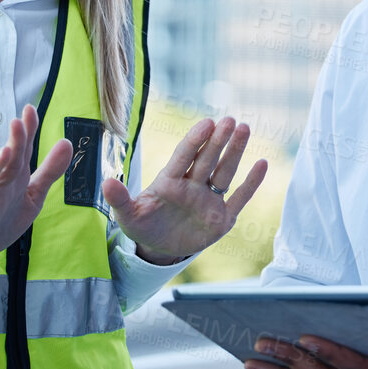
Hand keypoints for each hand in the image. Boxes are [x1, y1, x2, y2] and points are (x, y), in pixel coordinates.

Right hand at [0, 105, 71, 287]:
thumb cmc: (2, 218)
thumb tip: (67, 142)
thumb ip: (49, 171)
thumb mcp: (31, 195)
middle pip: (5, 164)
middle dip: (13, 143)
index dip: (26, 132)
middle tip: (18, 122)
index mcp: (12, 179)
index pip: (20, 152)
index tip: (30, 109)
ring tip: (5, 152)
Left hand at [104, 116, 266, 264]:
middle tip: (230, 120)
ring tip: (245, 129)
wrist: (160, 248)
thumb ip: (119, 200)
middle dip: (218, 141)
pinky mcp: (222, 218)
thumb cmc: (144, 225)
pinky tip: (262, 163)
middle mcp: (192, 186)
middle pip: (207, 159)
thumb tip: (105, 182)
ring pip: (224, 172)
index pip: (184, 157)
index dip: (195, 140)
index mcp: (169, 182)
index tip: (207, 123)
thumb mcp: (128, 216)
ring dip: (235, 152)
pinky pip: (239, 198)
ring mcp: (209, 200)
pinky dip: (251, 183)